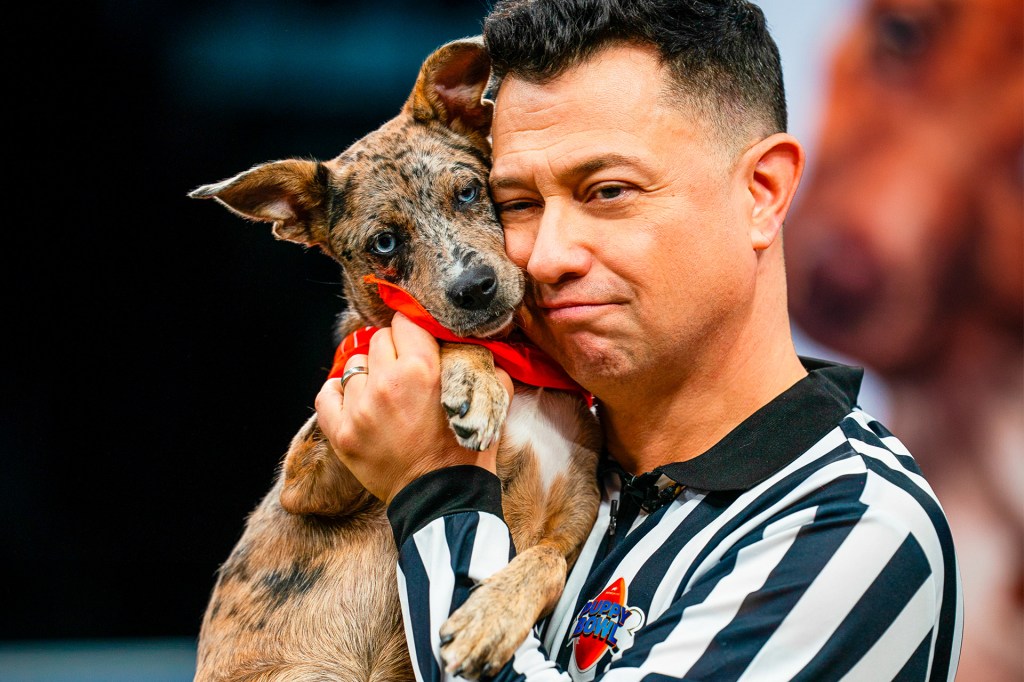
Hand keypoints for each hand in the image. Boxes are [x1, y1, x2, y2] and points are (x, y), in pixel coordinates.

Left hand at [315, 312, 512, 503]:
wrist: (443, 498)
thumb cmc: (467, 450)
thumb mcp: (489, 399)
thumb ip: (481, 364)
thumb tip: (470, 344)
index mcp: (422, 370)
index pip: (406, 322)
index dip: (415, 331)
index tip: (419, 342)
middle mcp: (386, 384)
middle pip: (380, 340)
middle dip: (394, 351)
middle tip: (406, 371)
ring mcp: (359, 409)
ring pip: (355, 366)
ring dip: (370, 375)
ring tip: (385, 394)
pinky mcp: (341, 433)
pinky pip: (326, 394)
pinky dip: (338, 393)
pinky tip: (353, 398)